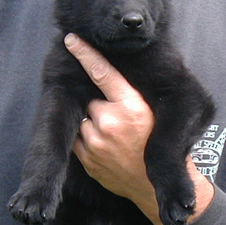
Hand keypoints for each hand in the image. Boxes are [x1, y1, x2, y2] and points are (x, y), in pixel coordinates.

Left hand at [65, 34, 213, 224]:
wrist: (150, 184)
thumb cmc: (154, 144)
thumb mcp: (151, 114)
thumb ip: (129, 96)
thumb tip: (105, 77)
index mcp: (130, 107)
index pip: (102, 73)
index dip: (85, 53)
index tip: (71, 40)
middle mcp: (110, 123)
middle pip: (90, 100)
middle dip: (98, 106)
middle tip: (115, 121)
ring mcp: (95, 143)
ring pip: (82, 120)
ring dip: (91, 124)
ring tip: (111, 137)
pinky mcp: (86, 160)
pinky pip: (77, 140)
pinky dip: (86, 139)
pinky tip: (104, 147)